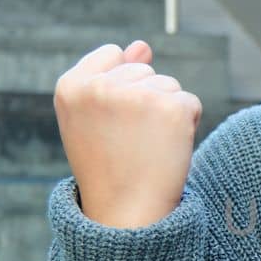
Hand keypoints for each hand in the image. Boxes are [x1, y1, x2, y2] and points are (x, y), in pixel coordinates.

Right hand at [53, 40, 202, 228]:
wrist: (127, 215)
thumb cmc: (109, 167)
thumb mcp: (97, 118)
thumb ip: (116, 75)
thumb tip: (142, 45)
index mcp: (70, 87)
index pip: (111, 55)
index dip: (119, 90)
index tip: (110, 125)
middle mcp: (100, 87)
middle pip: (144, 70)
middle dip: (144, 102)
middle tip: (129, 143)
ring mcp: (136, 96)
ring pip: (168, 85)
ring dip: (165, 114)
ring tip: (146, 148)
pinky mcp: (171, 108)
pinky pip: (190, 103)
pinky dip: (186, 126)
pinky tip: (166, 150)